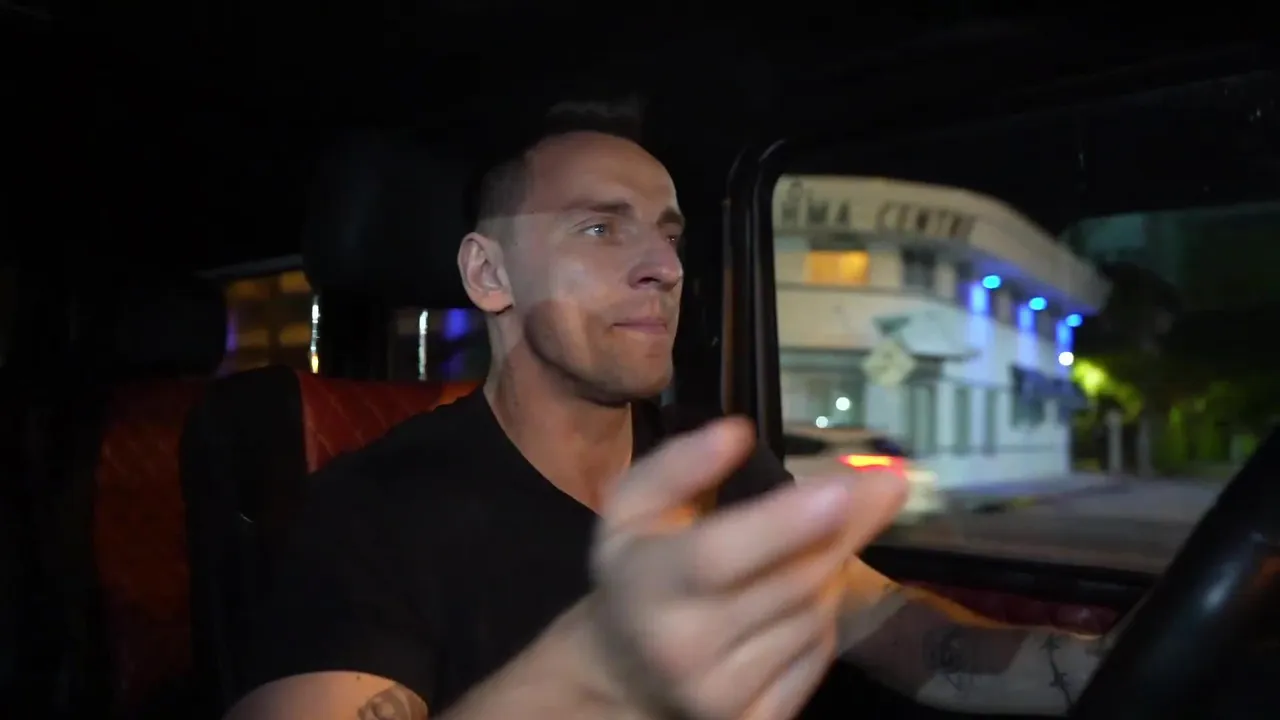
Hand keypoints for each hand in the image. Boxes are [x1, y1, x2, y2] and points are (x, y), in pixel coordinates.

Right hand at [587, 418, 905, 719]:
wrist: (626, 672)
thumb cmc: (638, 574)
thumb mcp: (631, 508)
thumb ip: (676, 466)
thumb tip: (735, 434)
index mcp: (647, 585)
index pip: (719, 555)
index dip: (782, 524)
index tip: (844, 488)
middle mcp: (683, 648)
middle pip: (790, 581)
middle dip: (847, 526)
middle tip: (886, 483)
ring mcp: (723, 696)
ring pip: (814, 614)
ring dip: (826, 570)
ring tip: (799, 548)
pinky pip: (818, 653)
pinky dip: (820, 618)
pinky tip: (789, 601)